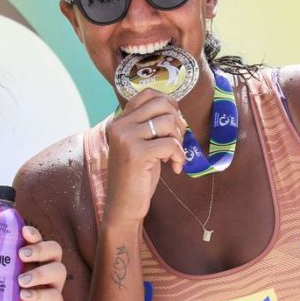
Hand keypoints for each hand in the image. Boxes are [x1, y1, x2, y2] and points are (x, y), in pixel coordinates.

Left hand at [0, 225, 65, 300]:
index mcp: (29, 261)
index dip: (34, 233)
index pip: (39, 241)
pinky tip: (25, 296)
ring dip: (41, 272)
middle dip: (41, 248)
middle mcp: (43, 273)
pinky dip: (41, 295)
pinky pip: (56, 298)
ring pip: (59, 271)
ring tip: (21, 280)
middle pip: (55, 251)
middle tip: (22, 254)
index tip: (24, 231)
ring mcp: (50, 291)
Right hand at [103, 90, 187, 223]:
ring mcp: (126, 138)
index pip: (148, 94)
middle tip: (176, 142)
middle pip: (162, 104)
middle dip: (178, 121)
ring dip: (179, 140)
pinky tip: (174, 168)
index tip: (173, 124)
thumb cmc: (136, 177)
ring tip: (172, 156)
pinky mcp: (136, 153)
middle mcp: (120, 125)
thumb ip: (150, 125)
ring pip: (169, 122)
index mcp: (120, 120)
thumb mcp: (141, 145)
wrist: (123, 206)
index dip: (169, 103)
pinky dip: (179, 156)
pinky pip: (171, 144)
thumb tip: (176, 108)